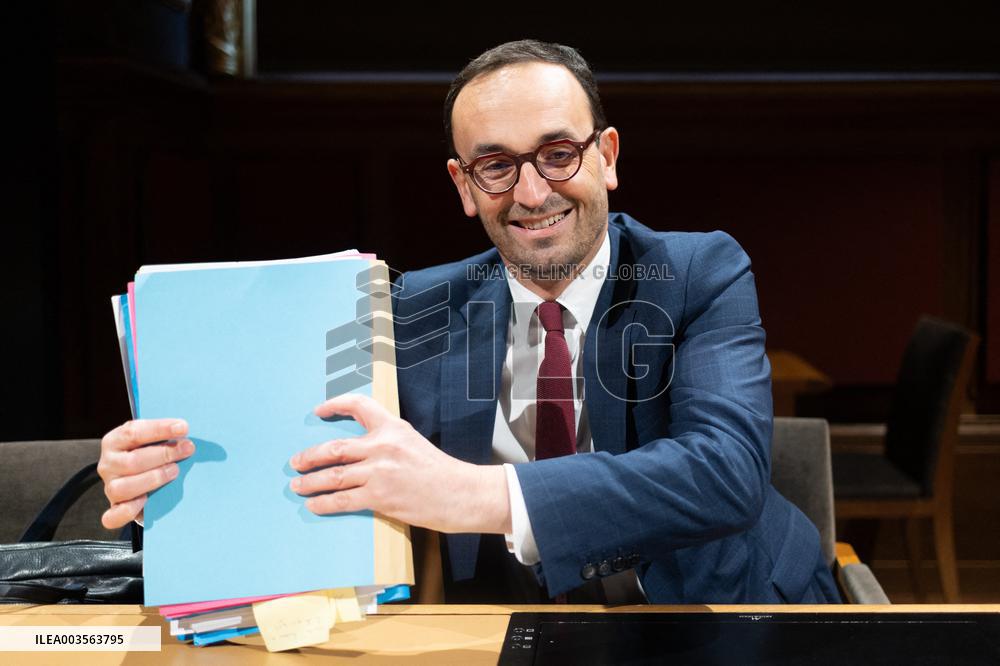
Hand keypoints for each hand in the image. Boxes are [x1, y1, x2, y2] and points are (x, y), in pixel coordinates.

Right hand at [97, 419, 194, 528]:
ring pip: (123, 488)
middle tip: (188, 449)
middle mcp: (108, 464)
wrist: (137, 478)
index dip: (159, 429)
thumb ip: (166, 436)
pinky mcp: (114, 509)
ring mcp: (109, 487)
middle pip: (131, 462)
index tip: (184, 428)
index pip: (133, 432)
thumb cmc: (150, 453)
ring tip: (175, 471)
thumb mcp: (153, 440)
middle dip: (164, 454)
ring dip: (153, 479)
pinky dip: (129, 511)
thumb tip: (189, 438)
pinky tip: (146, 501)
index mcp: (114, 441)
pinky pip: (114, 516)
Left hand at [289, 394, 511, 534]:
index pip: (359, 406)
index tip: (319, 411)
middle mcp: (383, 445)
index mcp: (393, 427)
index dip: (335, 405)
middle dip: (310, 456)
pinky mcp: (380, 496)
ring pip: (334, 475)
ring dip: (311, 481)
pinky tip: (314, 505)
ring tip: (298, 485)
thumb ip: (388, 442)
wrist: (460, 493)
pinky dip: (324, 503)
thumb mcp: (414, 442)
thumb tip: (361, 450)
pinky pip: (343, 499)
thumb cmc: (440, 472)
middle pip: (335, 448)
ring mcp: (380, 472)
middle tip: (296, 462)